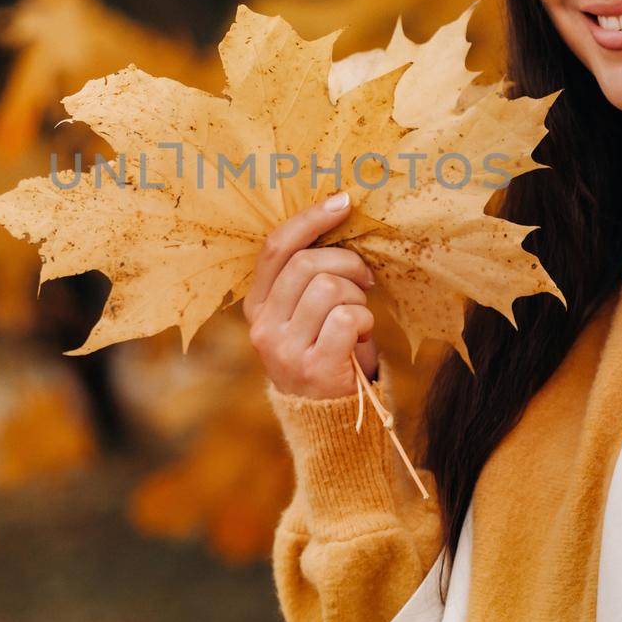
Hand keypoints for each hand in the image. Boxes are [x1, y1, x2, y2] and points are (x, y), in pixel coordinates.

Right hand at [242, 191, 378, 398]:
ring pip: (329, 287)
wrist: (331, 418)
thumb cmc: (327, 351)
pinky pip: (348, 317)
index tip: (343, 202)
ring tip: (357, 317)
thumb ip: (309, 277)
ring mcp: (285, 349)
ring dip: (356, 297)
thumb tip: (337, 218)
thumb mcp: (306, 314)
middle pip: (307, 263)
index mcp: (256, 306)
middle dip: (347, 263)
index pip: (275, 248)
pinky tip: (359, 338)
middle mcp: (263, 326)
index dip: (310, 219)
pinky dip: (364, 321)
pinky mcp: (314, 367)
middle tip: (365, 279)